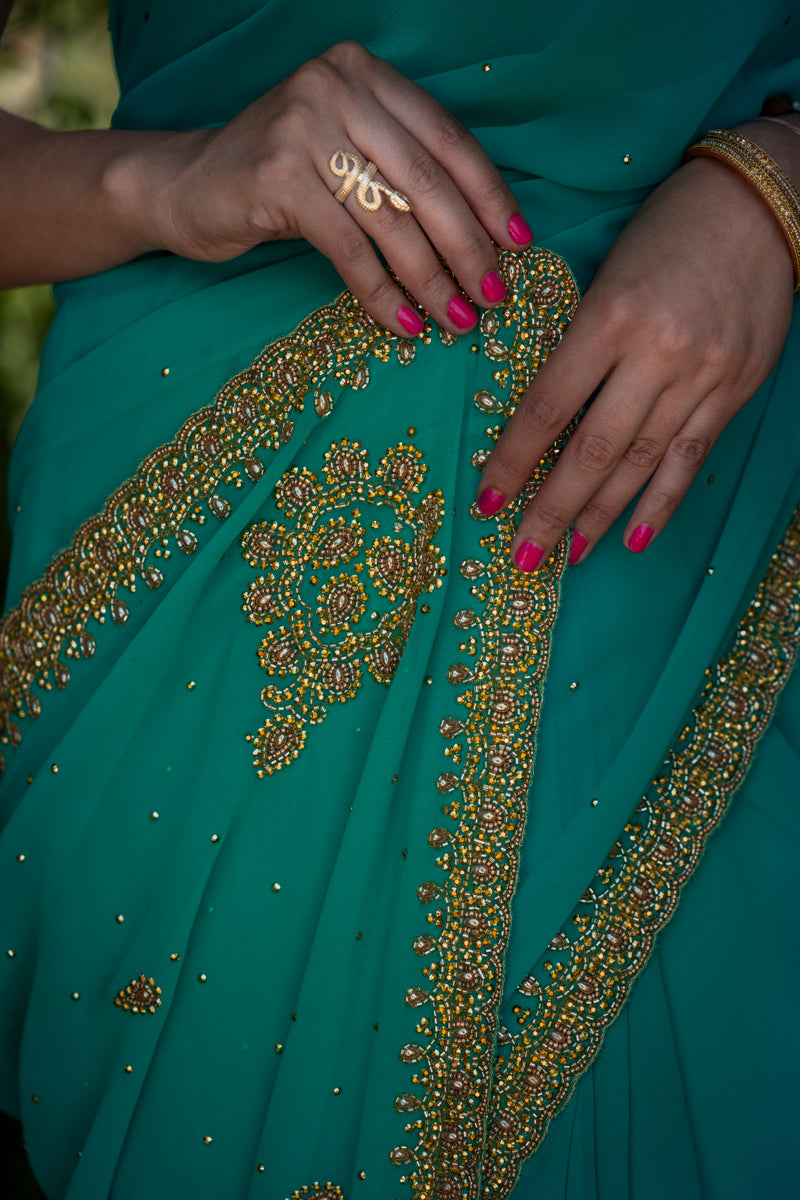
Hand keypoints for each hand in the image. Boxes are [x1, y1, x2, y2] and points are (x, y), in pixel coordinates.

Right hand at [147, 40, 530, 336]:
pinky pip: (349, 249)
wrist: (183, 184)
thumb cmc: (278, 180)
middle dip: (469, 248)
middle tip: (492, 296)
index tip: (520, 244)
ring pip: (393, 220)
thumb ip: (400, 171)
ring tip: (457, 320)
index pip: (448, 138)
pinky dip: (380, 294)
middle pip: (428, 181)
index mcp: (366, 74)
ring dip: (432, 281)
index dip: (490, 195)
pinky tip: (402, 325)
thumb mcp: (344, 154)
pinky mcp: (278, 177)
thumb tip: (482, 236)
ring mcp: (305, 127)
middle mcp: (338, 86)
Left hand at [475, 146, 794, 569]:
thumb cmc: (666, 232)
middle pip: (592, 450)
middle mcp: (655, 354)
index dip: (513, 461)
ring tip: (568, 554)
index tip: (486, 501)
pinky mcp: (733, 391)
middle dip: (552, 509)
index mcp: (609, 317)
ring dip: (600, 516)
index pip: (548, 408)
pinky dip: (661, 503)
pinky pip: (690, 459)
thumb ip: (580, 346)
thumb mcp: (607, 275)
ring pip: (640, 463)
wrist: (759, 206)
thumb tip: (545, 420)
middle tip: (522, 554)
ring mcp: (700, 377)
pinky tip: (633, 538)